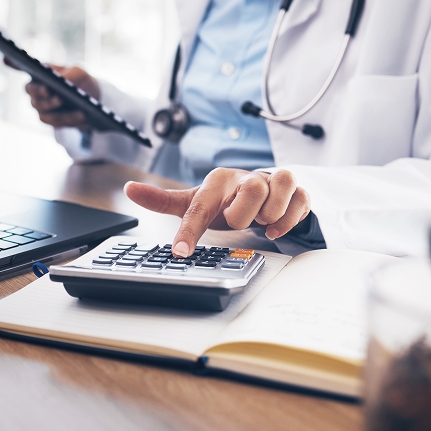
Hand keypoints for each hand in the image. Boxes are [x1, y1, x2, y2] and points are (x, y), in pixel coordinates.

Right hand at [4, 58, 99, 128]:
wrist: (91, 102)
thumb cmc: (82, 81)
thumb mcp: (80, 72)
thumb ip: (72, 74)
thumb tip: (63, 81)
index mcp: (40, 72)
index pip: (22, 66)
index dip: (13, 63)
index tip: (6, 57)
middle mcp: (35, 88)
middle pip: (29, 89)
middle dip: (37, 90)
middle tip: (47, 89)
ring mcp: (40, 105)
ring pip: (40, 107)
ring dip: (51, 104)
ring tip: (63, 101)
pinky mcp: (48, 119)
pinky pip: (53, 120)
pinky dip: (67, 117)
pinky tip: (81, 114)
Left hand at [123, 168, 309, 256]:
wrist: (254, 192)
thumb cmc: (221, 200)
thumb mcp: (191, 202)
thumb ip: (161, 199)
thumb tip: (129, 187)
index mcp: (216, 181)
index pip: (198, 207)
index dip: (188, 232)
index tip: (179, 253)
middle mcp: (245, 177)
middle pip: (252, 190)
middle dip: (246, 215)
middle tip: (240, 221)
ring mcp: (272, 182)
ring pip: (281, 185)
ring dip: (271, 212)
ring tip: (260, 222)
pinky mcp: (295, 191)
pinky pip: (301, 199)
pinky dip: (290, 218)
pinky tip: (275, 227)